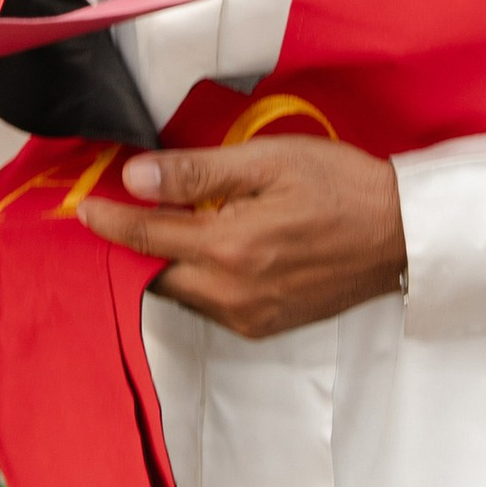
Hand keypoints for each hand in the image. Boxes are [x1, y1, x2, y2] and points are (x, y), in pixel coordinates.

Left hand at [78, 136, 405, 340]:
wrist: (404, 234)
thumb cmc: (341, 186)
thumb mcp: (268, 161)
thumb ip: (197, 171)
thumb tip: (135, 178)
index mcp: (230, 248)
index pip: (146, 235)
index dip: (108, 219)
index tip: (81, 206)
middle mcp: (232, 292)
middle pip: (154, 274)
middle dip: (130, 248)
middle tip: (111, 218)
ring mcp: (249, 316)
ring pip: (180, 294)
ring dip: (161, 265)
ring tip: (155, 230)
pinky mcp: (265, 325)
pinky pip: (209, 306)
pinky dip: (193, 280)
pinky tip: (200, 253)